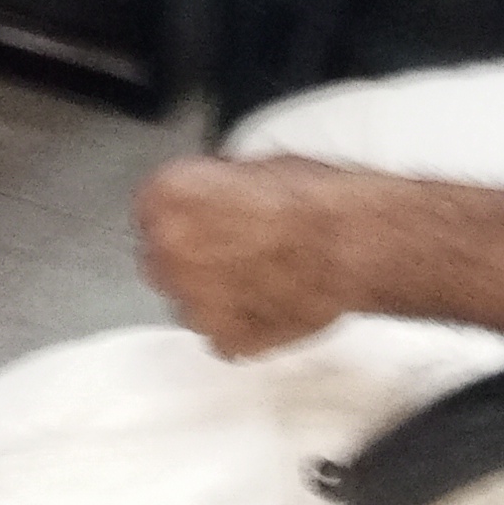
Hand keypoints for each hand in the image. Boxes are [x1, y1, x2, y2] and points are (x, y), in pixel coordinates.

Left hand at [134, 155, 373, 358]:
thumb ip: (210, 187)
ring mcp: (193, 302)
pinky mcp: (225, 339)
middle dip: (192, 257)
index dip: (184, 218)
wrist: (352, 242)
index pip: (151, 213)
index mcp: (167, 198)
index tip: (203, 221)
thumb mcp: (249, 165)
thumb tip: (208, 195)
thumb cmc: (312, 201)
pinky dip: (240, 325)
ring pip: (189, 302)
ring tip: (260, 276)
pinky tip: (268, 302)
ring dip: (214, 294)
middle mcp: (168, 251)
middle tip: (236, 249)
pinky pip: (220, 335)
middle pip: (162, 260)